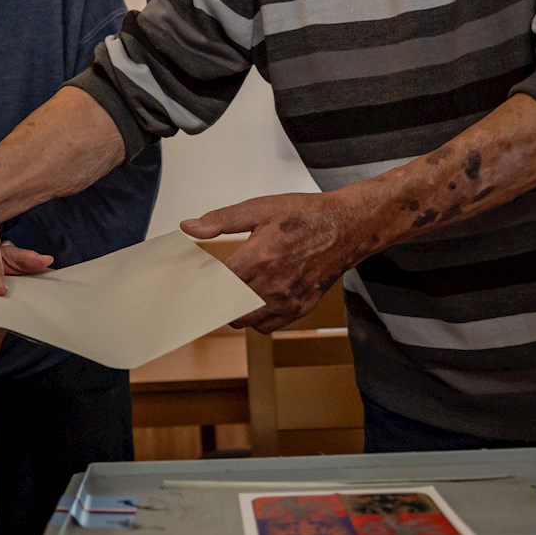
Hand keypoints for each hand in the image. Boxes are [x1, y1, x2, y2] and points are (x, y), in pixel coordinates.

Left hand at [180, 190, 366, 331]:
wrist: (346, 227)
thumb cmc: (306, 215)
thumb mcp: (259, 208)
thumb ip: (221, 220)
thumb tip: (189, 227)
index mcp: (257, 257)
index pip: (215, 284)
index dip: (203, 283)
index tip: (198, 279)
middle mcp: (271, 284)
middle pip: (227, 307)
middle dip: (217, 299)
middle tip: (214, 287)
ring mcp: (287, 300)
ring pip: (245, 321)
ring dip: (235, 310)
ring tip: (236, 292)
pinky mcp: (300, 308)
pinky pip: (267, 326)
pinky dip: (257, 318)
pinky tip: (257, 299)